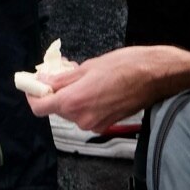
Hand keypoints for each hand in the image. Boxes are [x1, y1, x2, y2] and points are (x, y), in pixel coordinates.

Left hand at [24, 47, 189, 132]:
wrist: (157, 76)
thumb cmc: (126, 66)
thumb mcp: (89, 66)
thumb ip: (62, 78)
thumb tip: (43, 81)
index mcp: (75, 102)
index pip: (40, 108)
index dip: (32, 95)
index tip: (33, 83)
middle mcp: (82, 118)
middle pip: (56, 108)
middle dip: (53, 90)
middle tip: (59, 69)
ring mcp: (95, 123)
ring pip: (71, 110)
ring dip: (69, 93)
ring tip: (78, 72)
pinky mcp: (106, 123)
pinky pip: (85, 113)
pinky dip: (83, 99)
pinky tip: (91, 83)